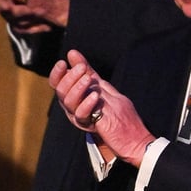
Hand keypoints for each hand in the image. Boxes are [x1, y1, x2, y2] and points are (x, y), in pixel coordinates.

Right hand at [49, 50, 154, 166]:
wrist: (133, 137)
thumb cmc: (117, 112)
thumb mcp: (102, 87)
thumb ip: (87, 71)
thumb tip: (72, 53)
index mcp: (75, 97)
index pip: (58, 83)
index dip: (57, 73)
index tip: (63, 62)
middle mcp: (74, 107)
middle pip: (61, 91)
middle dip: (70, 77)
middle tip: (82, 68)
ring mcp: (81, 118)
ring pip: (68, 102)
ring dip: (77, 88)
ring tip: (87, 79)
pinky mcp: (91, 126)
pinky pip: (82, 115)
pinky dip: (87, 104)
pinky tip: (95, 96)